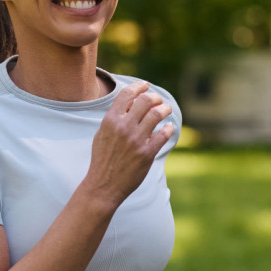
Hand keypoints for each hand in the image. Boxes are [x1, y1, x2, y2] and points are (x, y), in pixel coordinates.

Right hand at [82, 81, 174, 207]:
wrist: (103, 185)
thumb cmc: (102, 159)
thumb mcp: (102, 134)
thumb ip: (114, 118)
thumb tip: (129, 103)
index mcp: (111, 120)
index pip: (127, 94)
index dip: (139, 86)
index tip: (146, 86)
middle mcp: (123, 127)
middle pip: (146, 100)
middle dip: (155, 97)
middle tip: (158, 101)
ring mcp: (136, 140)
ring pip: (157, 114)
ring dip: (165, 109)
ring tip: (166, 110)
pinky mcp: (147, 153)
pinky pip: (163, 134)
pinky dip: (168, 128)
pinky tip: (168, 128)